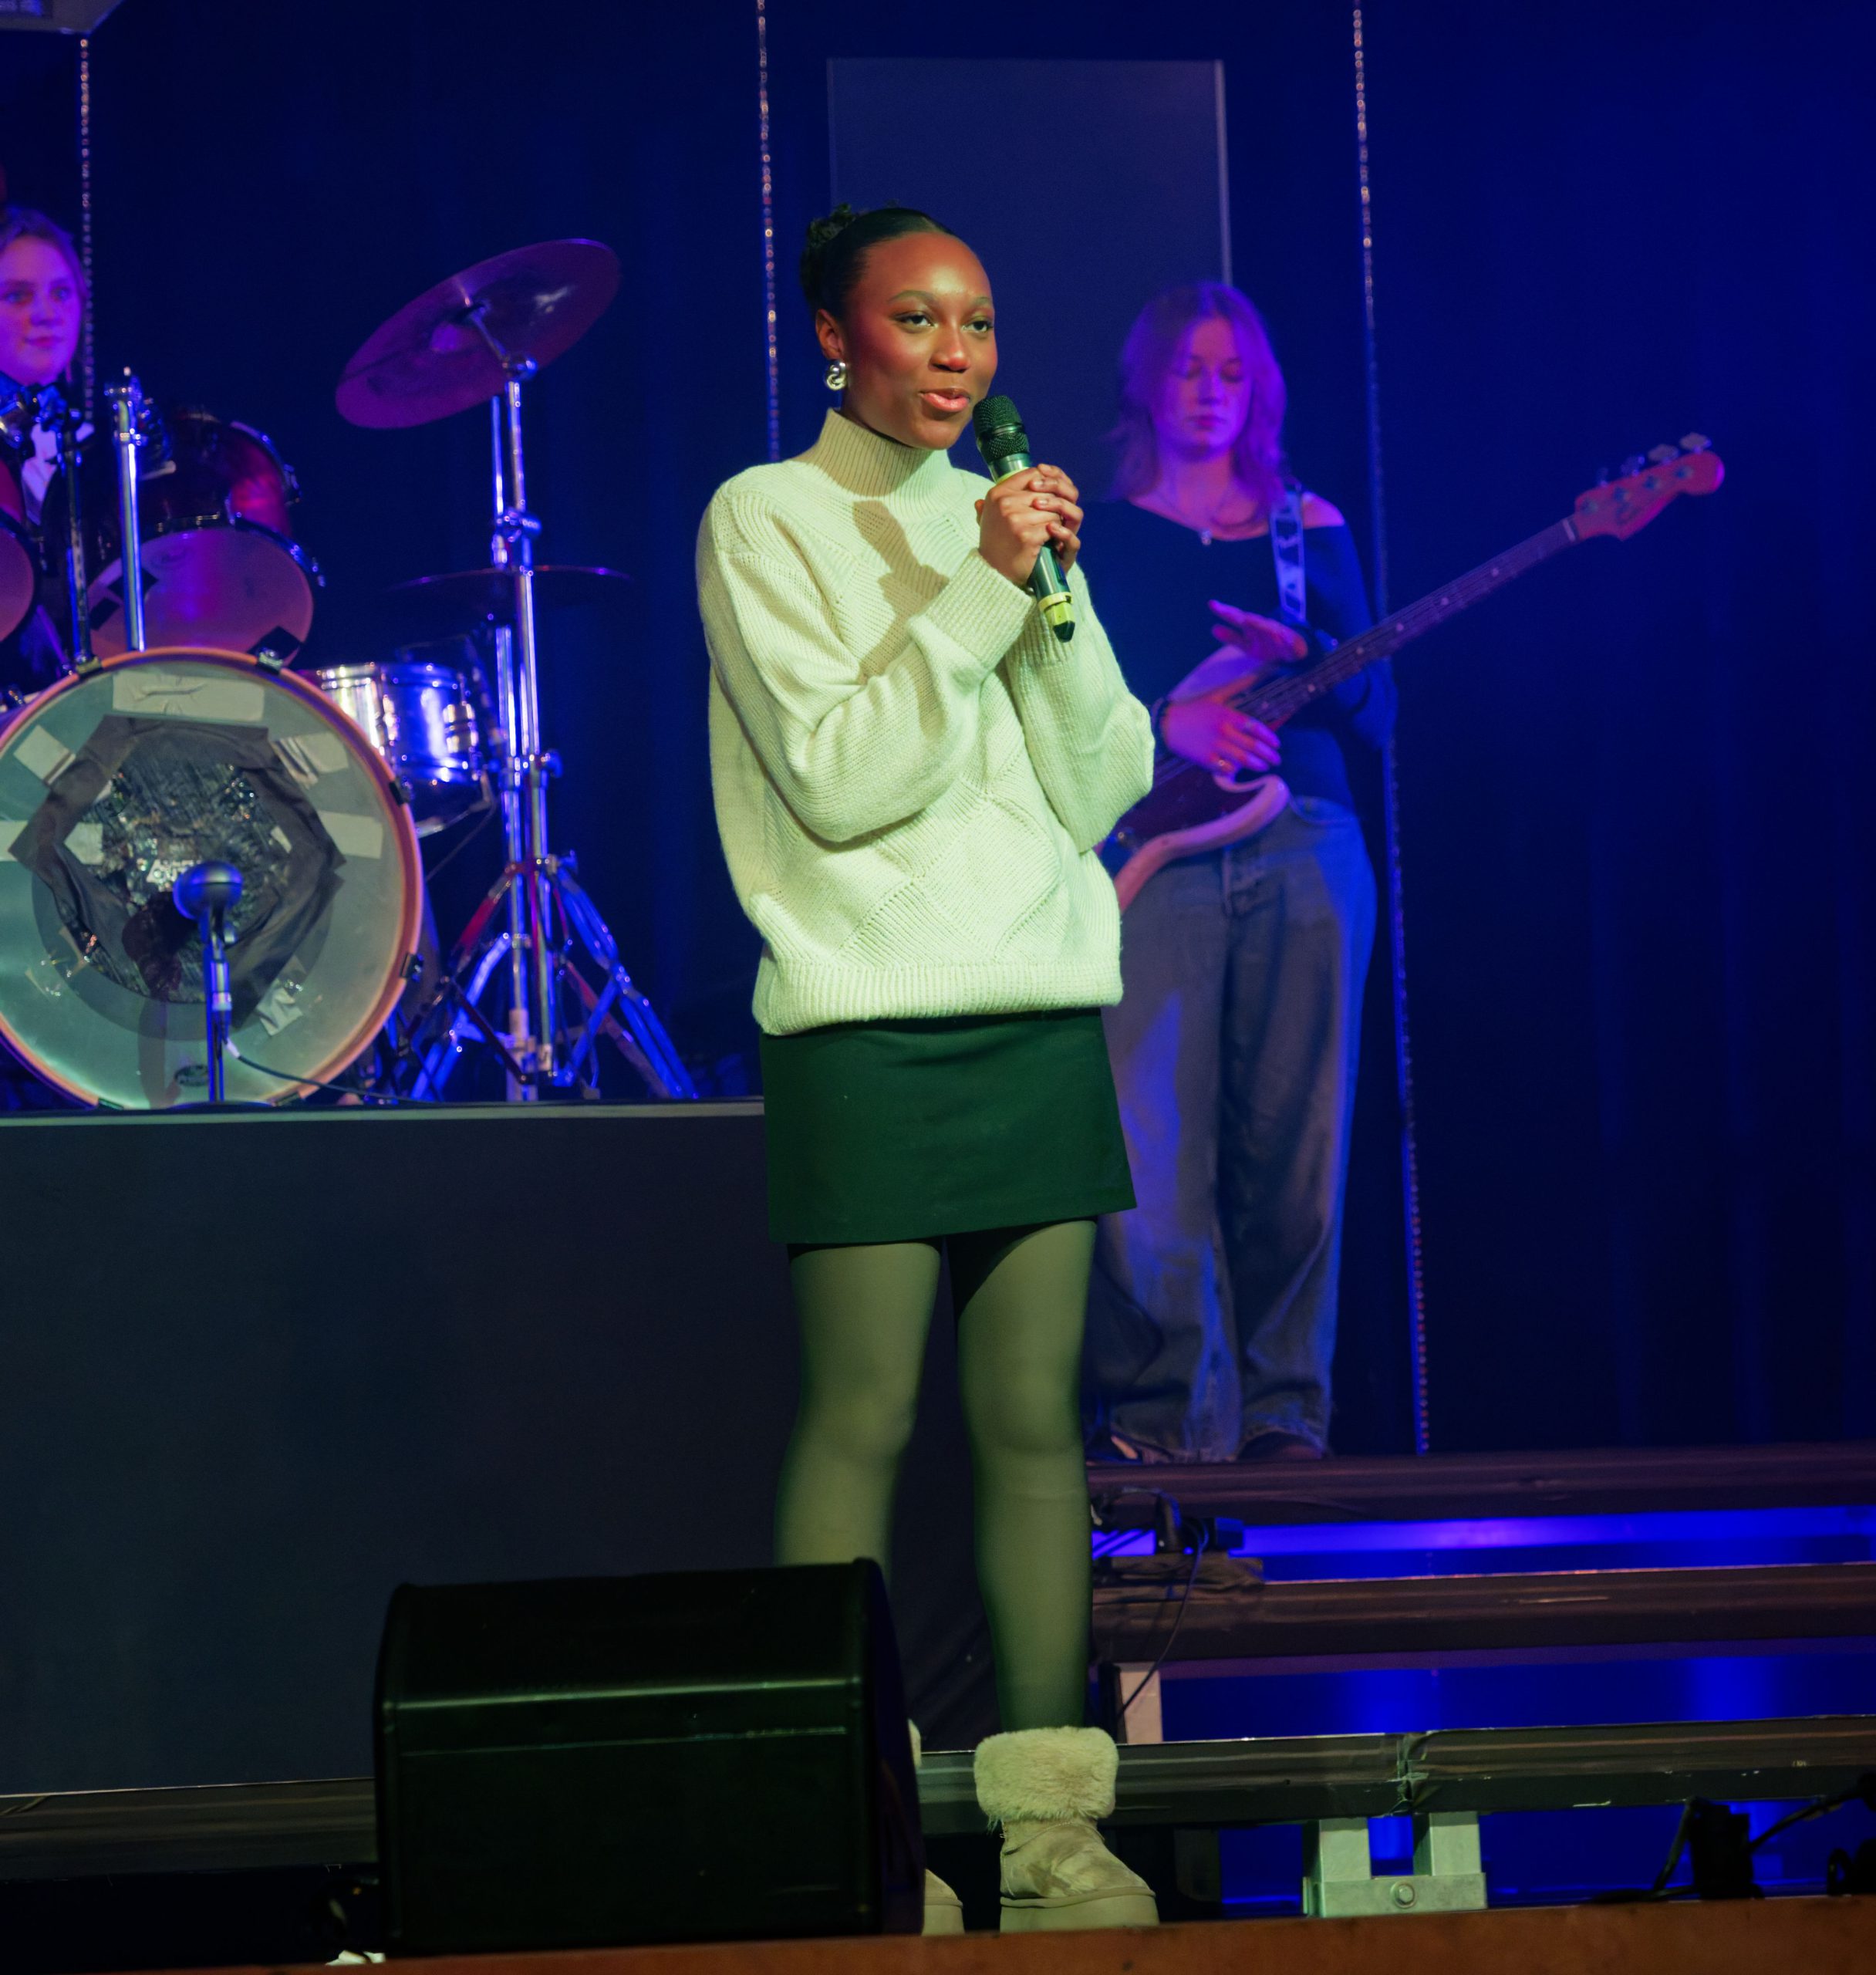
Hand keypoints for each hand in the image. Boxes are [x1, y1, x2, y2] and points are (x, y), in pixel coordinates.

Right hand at [975, 463, 1082, 586]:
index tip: (1050, 494)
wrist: (994, 572)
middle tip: (1049, 520)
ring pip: (1053, 511)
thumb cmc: (997, 541)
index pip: (1032, 474)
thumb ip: (1010, 492)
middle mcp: (1004, 503)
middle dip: (1053, 507)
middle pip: (1046, 493)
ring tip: (1047, 532)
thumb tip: (1035, 471)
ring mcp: (1015, 519)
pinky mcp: (1027, 535)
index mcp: (997, 493)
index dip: (1047, 483)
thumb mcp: (995, 513)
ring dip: (1055, 522)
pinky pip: (1052, 527)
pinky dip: (1054, 535)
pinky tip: (1047, 541)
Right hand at [1160, 697, 1280, 777]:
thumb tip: (1254, 676)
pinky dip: (1234, 771)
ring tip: (1264, 767)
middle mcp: (1223, 731)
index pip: (1255, 727)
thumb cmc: (1193, 709)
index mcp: (1228, 715)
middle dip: (1268, 755)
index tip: (1277, 744)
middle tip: (1276, 760)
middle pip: (1252, 746)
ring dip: (1256, 764)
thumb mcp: (1216, 695)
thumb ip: (1237, 687)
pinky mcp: (1204, 759)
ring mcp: (1214, 746)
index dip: (1269, 737)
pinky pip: (1224, 768)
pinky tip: (1240, 771)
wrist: (1167, 724)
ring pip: (1241, 759)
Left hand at [1208, 601, 1307, 665]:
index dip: (1224, 611)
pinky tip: (1278, 634)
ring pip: (1266, 626)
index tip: (1211, 604)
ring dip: (1257, 623)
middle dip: (1238, 615)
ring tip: (1245, 620)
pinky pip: (1286, 638)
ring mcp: (1276, 632)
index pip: (1236, 617)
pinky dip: (1282, 636)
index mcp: (1251, 627)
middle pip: (1249, 619)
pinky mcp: (1290, 640)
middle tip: (1225, 611)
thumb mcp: (1247, 645)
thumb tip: (1213, 628)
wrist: (1291, 651)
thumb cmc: (1267, 646)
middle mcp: (1262, 626)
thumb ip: (1231, 637)